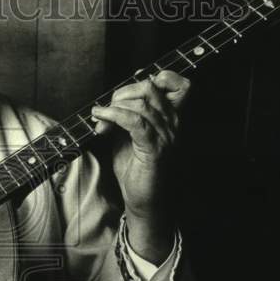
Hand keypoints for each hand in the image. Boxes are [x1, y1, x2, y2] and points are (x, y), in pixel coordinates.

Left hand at [91, 70, 190, 261]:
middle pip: (150, 88)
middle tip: (106, 108)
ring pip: (142, 103)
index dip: (158, 77)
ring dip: (114, 106)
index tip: (129, 91)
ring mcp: (166, 137)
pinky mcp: (154, 149)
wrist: (145, 202)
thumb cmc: (137, 172)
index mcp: (172, 120)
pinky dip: (113, 115)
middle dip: (122, 93)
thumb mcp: (128, 137)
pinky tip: (101, 118)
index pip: (180, 85)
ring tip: (99, 116)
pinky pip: (134, 121)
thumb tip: (108, 103)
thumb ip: (124, 118)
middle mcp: (173, 125)